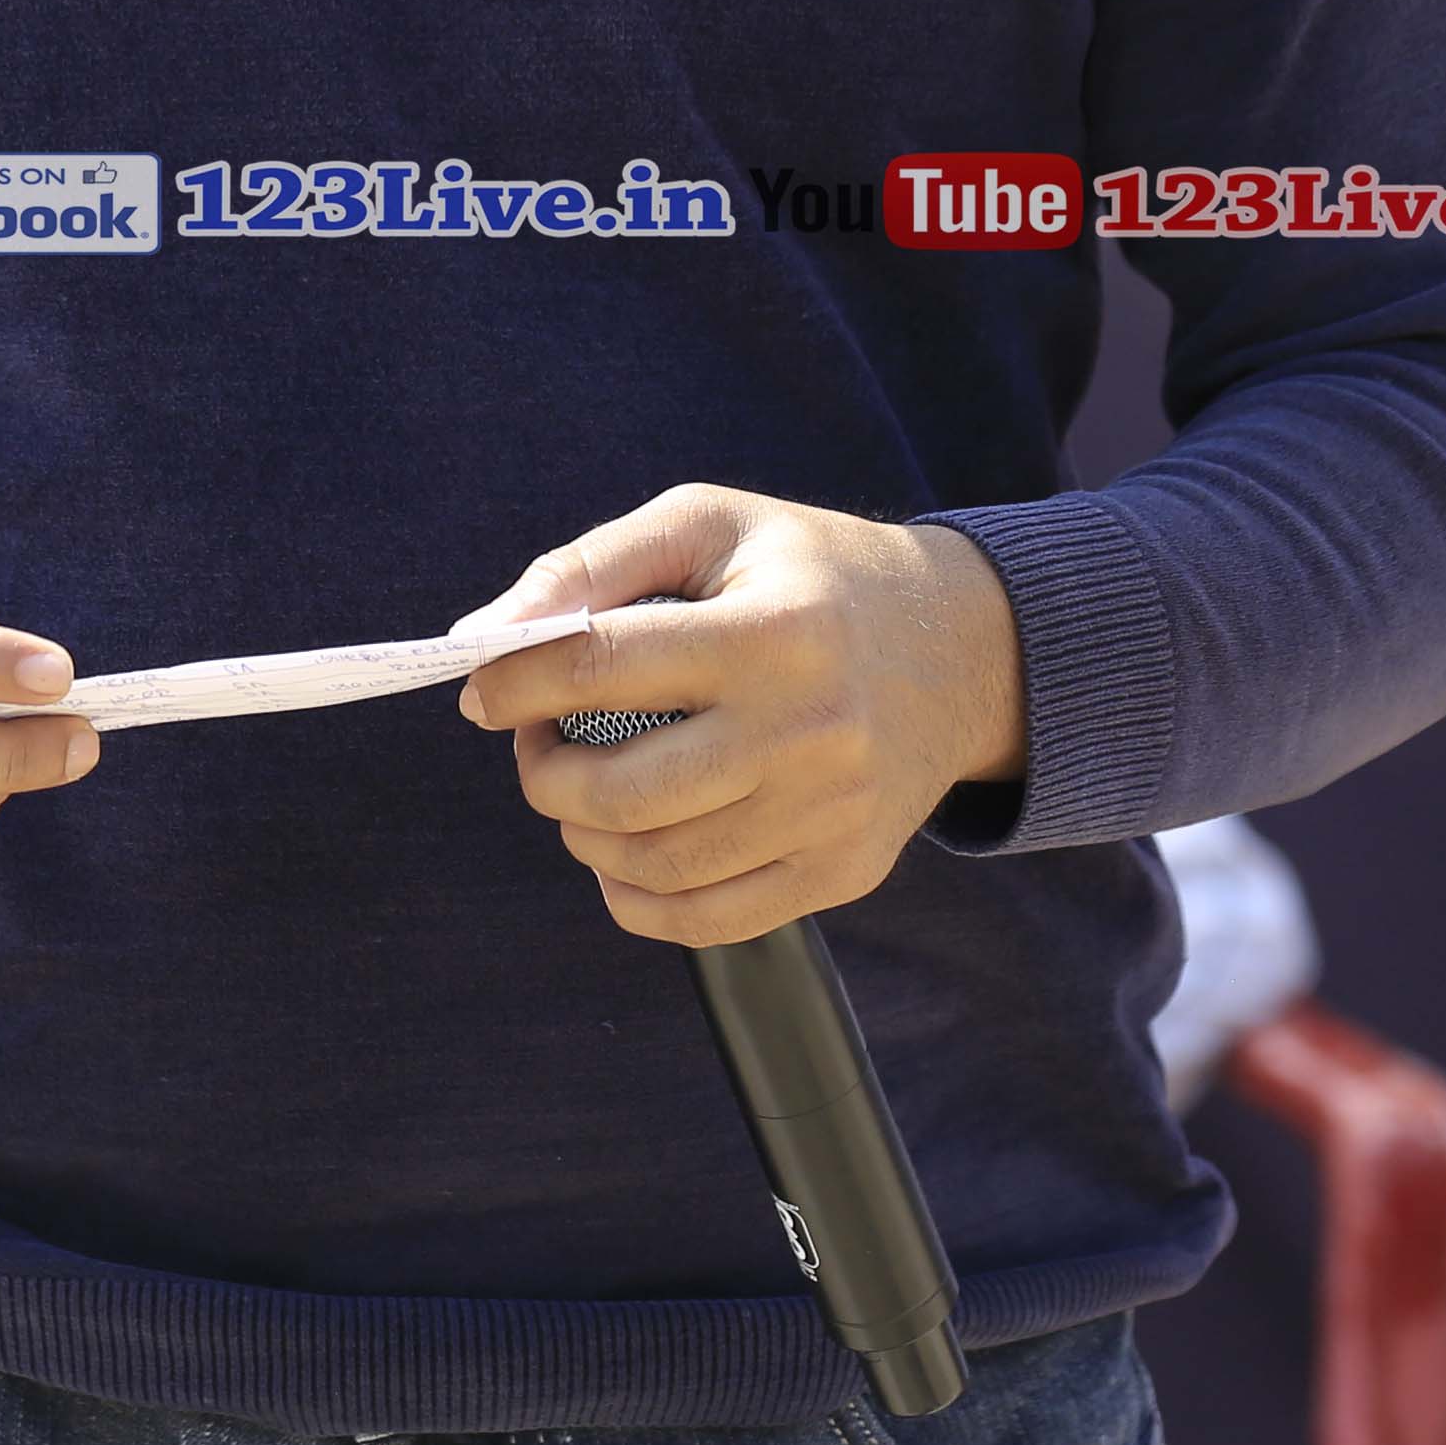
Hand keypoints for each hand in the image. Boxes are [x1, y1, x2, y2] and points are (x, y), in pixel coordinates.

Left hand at [451, 483, 1028, 946]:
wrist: (962, 649)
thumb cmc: (808, 575)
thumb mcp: (710, 525)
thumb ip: (592, 566)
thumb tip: (486, 637)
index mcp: (772, 630)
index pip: (596, 665)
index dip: (512, 683)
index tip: (483, 688)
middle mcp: (809, 729)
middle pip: (616, 791)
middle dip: (542, 773)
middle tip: (540, 743)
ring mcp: (830, 813)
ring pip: (652, 865)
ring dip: (583, 834)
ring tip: (586, 787)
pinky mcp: (843, 871)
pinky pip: (704, 919)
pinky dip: (635, 896)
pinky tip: (627, 849)